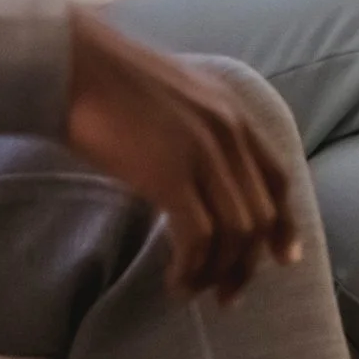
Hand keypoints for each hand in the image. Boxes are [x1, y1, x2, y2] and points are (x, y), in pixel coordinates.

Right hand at [62, 8, 302, 302]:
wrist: (74, 63)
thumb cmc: (106, 77)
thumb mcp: (173, 93)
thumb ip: (197, 125)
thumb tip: (197, 172)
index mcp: (233, 109)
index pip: (278, 177)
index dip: (285, 224)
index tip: (281, 259)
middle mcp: (229, 131)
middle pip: (260, 215)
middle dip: (247, 263)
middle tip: (227, 294)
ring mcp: (204, 153)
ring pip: (235, 234)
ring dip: (217, 273)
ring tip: (192, 289)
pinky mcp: (172, 176)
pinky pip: (200, 239)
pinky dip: (192, 269)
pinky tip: (175, 280)